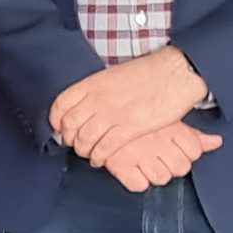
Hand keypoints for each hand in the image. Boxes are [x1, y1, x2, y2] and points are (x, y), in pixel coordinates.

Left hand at [52, 47, 209, 162]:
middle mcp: (97, 99)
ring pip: (85, 139)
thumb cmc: (149, 73)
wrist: (176, 72)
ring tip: (88, 154)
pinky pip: (105, 148)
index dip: (56, 121)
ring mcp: (113, 114)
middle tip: (75, 144)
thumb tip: (86, 104)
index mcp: (92, 83)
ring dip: (83, 150)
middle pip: (70, 125)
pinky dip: (98, 157)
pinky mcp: (130, 127)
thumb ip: (97, 90)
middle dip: (69, 139)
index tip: (60, 129)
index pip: (60, 105)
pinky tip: (99, 160)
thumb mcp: (113, 75)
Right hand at [98, 121, 223, 193]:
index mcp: (171, 128)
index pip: (195, 152)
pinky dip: (135, 180)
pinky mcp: (120, 165)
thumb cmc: (135, 116)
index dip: (185, 153)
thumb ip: (194, 135)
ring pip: (162, 178)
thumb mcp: (168, 120)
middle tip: (156, 155)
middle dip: (171, 165)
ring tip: (143, 161)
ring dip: (153, 173)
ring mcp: (139, 154)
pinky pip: (139, 185)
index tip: (172, 148)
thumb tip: (217, 142)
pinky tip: (132, 169)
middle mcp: (158, 142)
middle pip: (181, 168)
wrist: (96, 113)